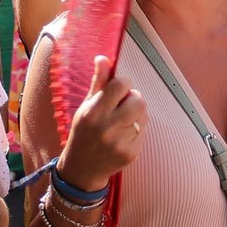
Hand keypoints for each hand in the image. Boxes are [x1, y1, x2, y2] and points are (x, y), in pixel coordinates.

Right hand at [56, 55, 146, 191]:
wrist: (82, 168)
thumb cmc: (83, 132)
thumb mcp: (85, 106)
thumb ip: (98, 82)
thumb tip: (103, 58)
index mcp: (93, 113)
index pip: (121, 85)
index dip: (123, 84)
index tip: (117, 89)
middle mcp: (107, 128)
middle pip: (138, 100)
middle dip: (133, 98)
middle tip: (123, 104)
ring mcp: (120, 143)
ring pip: (144, 115)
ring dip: (137, 113)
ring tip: (122, 120)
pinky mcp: (131, 154)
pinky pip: (144, 131)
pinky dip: (137, 128)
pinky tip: (124, 134)